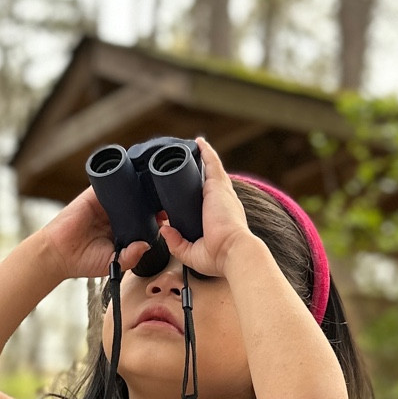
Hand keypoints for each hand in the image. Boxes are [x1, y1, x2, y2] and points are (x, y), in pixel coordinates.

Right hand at [38, 185, 153, 282]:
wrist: (58, 254)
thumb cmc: (83, 260)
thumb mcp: (113, 263)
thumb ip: (130, 256)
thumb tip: (147, 245)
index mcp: (123, 230)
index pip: (144, 219)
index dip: (156, 216)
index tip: (167, 215)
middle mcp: (116, 215)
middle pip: (138, 201)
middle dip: (151, 199)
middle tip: (164, 199)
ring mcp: (105, 203)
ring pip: (126, 189)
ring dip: (138, 185)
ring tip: (152, 185)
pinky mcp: (93, 195)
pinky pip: (108, 181)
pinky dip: (119, 176)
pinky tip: (130, 176)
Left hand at [156, 135, 251, 278]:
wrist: (233, 251)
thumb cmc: (219, 256)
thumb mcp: (192, 253)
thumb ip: (176, 243)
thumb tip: (164, 229)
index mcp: (218, 217)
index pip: (207, 200)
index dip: (198, 194)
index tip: (187, 191)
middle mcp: (222, 202)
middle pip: (208, 181)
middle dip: (199, 172)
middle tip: (188, 163)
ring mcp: (221, 192)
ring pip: (210, 169)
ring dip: (201, 157)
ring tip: (191, 147)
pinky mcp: (217, 185)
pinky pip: (212, 162)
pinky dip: (206, 151)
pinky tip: (198, 142)